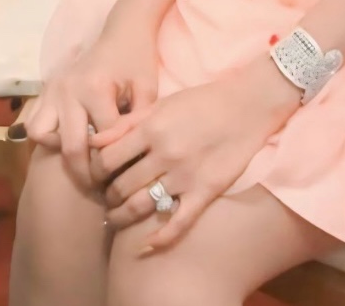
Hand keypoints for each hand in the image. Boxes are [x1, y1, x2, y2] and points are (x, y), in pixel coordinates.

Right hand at [22, 28, 159, 190]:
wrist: (123, 31)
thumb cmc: (138, 60)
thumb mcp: (148, 88)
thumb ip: (139, 120)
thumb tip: (130, 155)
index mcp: (95, 88)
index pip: (104, 138)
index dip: (116, 159)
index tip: (125, 174)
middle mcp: (68, 91)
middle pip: (70, 146)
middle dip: (86, 172)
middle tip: (100, 186)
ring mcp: (52, 90)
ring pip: (42, 136)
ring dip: (59, 151)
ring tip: (81, 155)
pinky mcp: (45, 90)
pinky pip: (35, 124)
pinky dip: (48, 136)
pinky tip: (70, 137)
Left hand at [90, 56, 299, 249]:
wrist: (250, 103)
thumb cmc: (205, 100)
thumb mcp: (164, 103)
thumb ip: (128, 122)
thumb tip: (93, 141)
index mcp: (152, 129)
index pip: (106, 160)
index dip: (95, 171)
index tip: (98, 175)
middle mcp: (165, 154)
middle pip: (120, 187)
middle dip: (108, 195)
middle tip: (109, 196)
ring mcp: (185, 175)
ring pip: (140, 207)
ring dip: (122, 217)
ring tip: (117, 216)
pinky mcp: (205, 190)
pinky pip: (178, 223)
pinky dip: (160, 239)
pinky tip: (147, 245)